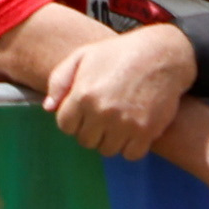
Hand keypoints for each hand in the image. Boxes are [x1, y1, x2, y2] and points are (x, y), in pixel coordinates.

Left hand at [39, 19, 199, 159]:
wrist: (161, 55)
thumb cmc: (117, 54)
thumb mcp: (81, 57)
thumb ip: (59, 81)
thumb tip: (48, 107)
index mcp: (83, 95)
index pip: (65, 126)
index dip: (72, 119)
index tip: (82, 112)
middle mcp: (102, 112)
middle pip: (86, 141)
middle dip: (90, 130)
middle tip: (101, 116)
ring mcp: (125, 124)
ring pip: (108, 150)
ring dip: (110, 139)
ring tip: (116, 122)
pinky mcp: (147, 131)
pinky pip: (131, 154)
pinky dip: (130, 146)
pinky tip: (131, 130)